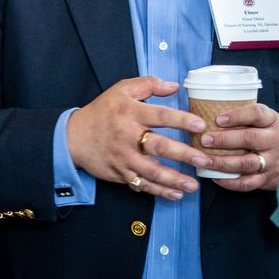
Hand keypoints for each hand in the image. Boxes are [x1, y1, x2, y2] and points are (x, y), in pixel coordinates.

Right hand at [68, 76, 213, 200]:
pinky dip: (159, 191)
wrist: (73, 137)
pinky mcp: (119, 173)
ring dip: (174, 179)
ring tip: (193, 185)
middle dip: (183, 154)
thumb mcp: (122, 89)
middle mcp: (127, 136)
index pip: (160, 116)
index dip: (181, 120)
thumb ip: (149, 84)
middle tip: (204, 160)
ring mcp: (123, 157)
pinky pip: (141, 184)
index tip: (200, 125)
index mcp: (130, 112)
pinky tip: (176, 194)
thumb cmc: (102, 111)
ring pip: (151, 170)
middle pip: (158, 146)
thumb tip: (174, 86)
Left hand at [200, 104, 278, 191]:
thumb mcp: (266, 118)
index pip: (256, 114)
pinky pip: (247, 183)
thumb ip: (246, 116)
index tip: (218, 119)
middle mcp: (275, 140)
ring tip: (204, 161)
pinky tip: (214, 177)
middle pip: (249, 139)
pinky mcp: (267, 179)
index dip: (237, 116)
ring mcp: (272, 161)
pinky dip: (229, 182)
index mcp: (272, 120)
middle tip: (205, 139)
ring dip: (223, 163)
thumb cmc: (270, 133)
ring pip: (246, 163)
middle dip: (224, 139)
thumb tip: (210, 111)